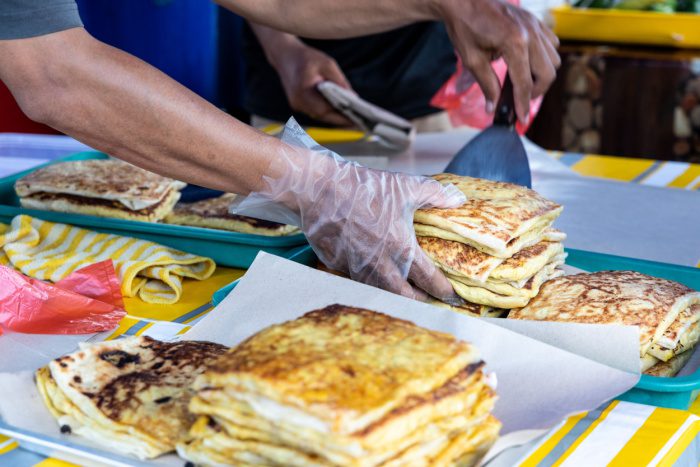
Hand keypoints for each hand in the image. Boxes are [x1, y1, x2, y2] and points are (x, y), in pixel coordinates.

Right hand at [231, 120, 466, 302]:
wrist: (321, 189)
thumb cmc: (365, 188)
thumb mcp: (406, 187)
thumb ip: (435, 195)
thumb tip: (458, 199)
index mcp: (403, 250)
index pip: (430, 281)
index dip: (445, 292)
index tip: (453, 299)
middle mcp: (381, 266)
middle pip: (405, 298)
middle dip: (418, 301)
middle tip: (426, 299)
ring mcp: (357, 268)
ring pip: (379, 292)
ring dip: (392, 294)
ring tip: (400, 290)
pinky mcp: (337, 264)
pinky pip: (355, 278)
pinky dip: (366, 278)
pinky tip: (369, 271)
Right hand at [271, 41, 353, 125]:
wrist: (285, 56)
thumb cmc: (307, 57)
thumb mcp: (327, 64)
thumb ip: (340, 81)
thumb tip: (353, 98)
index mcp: (303, 91)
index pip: (324, 109)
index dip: (340, 116)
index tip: (356, 120)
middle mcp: (298, 102)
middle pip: (323, 116)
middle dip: (341, 119)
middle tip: (359, 122)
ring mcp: (297, 105)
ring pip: (319, 115)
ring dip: (335, 117)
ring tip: (353, 118)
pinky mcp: (298, 105)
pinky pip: (316, 111)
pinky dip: (328, 112)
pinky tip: (341, 112)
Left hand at [437, 0, 559, 123]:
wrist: (463, 0)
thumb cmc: (464, 28)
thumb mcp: (472, 60)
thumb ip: (487, 85)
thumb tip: (493, 108)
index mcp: (514, 43)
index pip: (524, 83)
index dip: (523, 105)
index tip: (521, 120)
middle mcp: (530, 33)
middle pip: (548, 73)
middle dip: (536, 91)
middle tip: (520, 99)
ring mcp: (535, 25)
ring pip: (554, 59)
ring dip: (542, 74)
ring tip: (522, 81)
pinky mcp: (535, 21)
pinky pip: (551, 44)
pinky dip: (544, 57)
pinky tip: (526, 62)